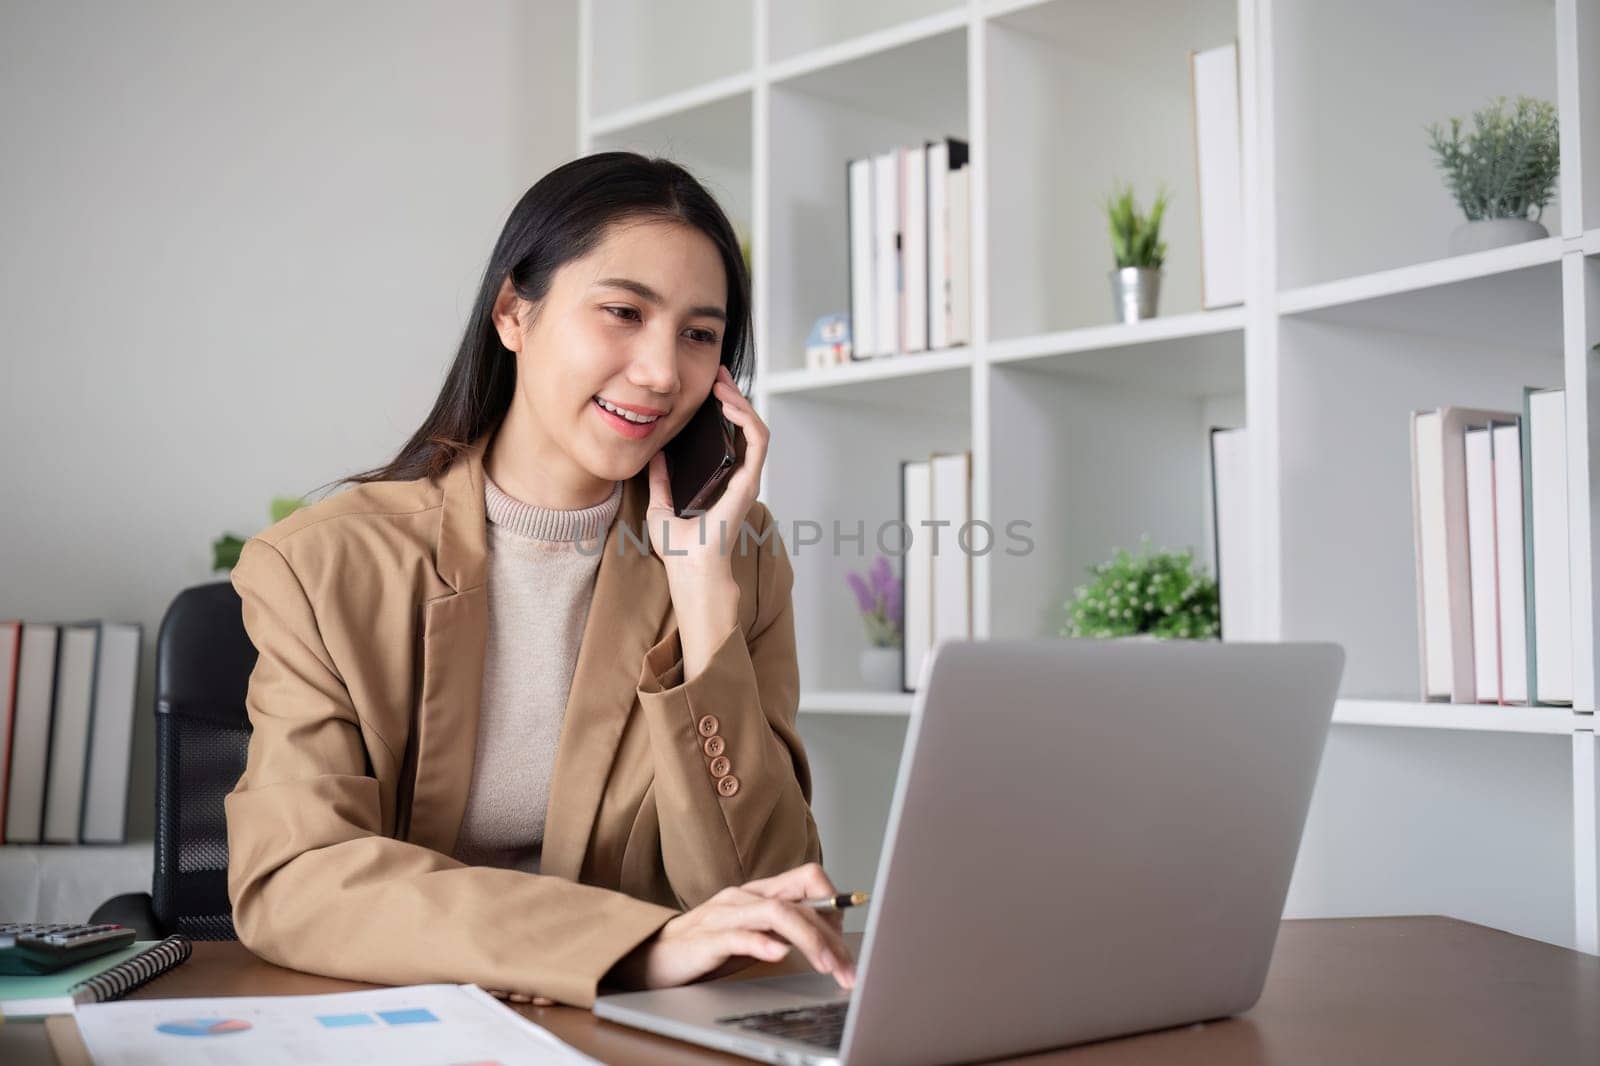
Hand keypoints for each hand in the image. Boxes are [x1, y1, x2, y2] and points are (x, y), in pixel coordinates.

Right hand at [604, 863, 855, 992]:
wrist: (651, 958)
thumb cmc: (705, 948)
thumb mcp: (753, 935)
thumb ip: (783, 929)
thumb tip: (829, 936)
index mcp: (759, 893)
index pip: (808, 878)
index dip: (835, 901)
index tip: (849, 936)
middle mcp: (744, 897)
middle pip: (800, 902)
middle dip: (831, 937)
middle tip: (848, 968)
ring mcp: (724, 915)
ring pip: (776, 914)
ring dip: (809, 939)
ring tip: (827, 964)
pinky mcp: (705, 939)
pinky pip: (737, 936)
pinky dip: (761, 943)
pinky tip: (778, 953)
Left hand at [645, 364, 769, 570]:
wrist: (689, 570)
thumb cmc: (679, 548)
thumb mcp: (660, 504)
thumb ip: (661, 479)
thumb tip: (656, 452)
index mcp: (721, 480)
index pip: (730, 435)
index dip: (723, 407)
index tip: (710, 386)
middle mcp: (738, 477)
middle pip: (744, 426)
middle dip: (734, 395)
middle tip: (718, 374)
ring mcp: (746, 479)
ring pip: (755, 428)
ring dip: (742, 402)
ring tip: (723, 384)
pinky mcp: (748, 482)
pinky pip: (757, 442)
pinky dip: (747, 419)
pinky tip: (730, 404)